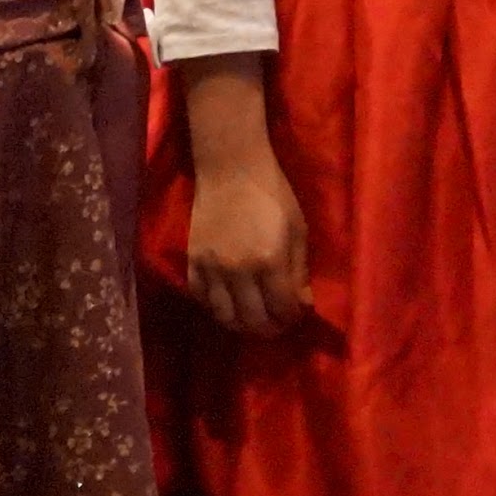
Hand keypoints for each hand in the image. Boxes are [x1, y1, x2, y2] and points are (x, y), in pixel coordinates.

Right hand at [182, 134, 310, 337]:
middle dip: (269, 328)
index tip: (295, 314)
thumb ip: (299, 270)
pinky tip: (227, 304)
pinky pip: (200, 298)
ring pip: (225, 316)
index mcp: (270, 260)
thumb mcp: (297, 228)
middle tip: (276, 324)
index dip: (292, 318)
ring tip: (252, 319)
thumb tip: (303, 304)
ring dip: (241, 325)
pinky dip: (214, 308)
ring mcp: (213, 268)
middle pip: (254, 320)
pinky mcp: (193, 261)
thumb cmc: (272, 193)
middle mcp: (239, 270)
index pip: (282, 309)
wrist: (231, 167)